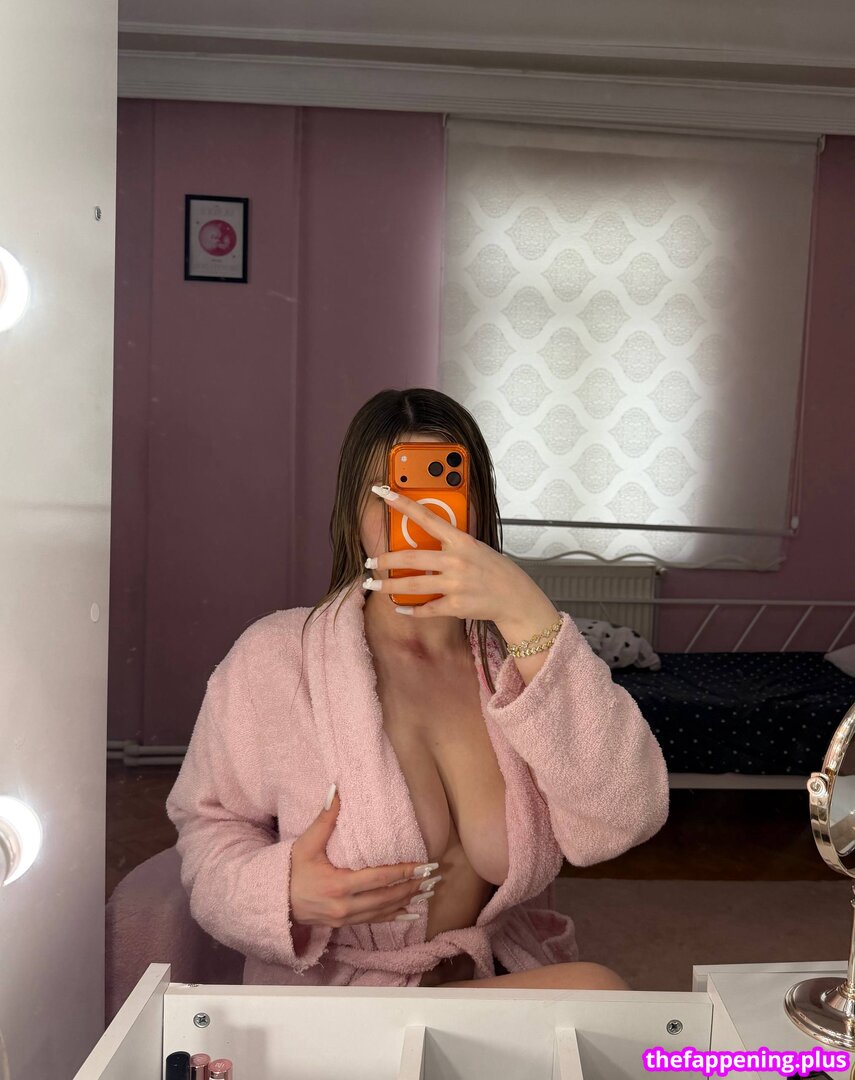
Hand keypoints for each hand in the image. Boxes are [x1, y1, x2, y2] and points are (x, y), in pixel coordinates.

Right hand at [290, 788, 440, 927]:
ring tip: (428, 890)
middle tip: (434, 876)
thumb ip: (324, 818)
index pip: (379, 878)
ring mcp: (345, 918)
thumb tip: (336, 790)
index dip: (403, 872)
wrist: (275, 903)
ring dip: (407, 900)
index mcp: (338, 884)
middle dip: (412, 886)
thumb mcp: (305, 843)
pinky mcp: (344, 924)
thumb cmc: (291, 871)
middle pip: (386, 897)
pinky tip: (410, 914)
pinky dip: (394, 917)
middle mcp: (345, 905)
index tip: (424, 864)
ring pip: (383, 911)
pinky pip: (374, 921)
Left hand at [366, 484, 555, 629]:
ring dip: (389, 586)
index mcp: (460, 540)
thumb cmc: (494, 570)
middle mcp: (456, 560)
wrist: (515, 597)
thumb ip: (451, 543)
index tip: (383, 493)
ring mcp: (455, 584)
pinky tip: (400, 608)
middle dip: (385, 560)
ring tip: (374, 585)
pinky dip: (410, 610)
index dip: (403, 504)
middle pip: (410, 558)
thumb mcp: (475, 547)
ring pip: (412, 585)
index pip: (427, 517)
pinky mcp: (456, 605)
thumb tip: (424, 538)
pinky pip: (426, 608)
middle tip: (370, 562)